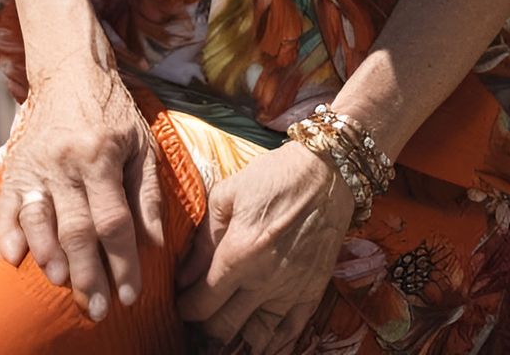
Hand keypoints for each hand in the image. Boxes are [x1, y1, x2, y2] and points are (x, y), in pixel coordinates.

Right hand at [0, 64, 165, 322]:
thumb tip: (152, 242)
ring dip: (50, 258)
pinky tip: (15, 259)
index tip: (130, 295)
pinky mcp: (15, 166)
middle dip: (88, 275)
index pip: (114, 221)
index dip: (123, 263)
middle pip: (77, 230)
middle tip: (97, 309)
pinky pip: (6, 206)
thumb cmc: (113, 110)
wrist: (71, 70)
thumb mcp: (143, 143)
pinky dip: (7, 234)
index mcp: (103, 156)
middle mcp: (67, 163)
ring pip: (40, 221)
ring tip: (62, 285)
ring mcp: (37, 165)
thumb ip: (147, 193)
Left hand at [177, 142, 353, 354]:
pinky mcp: (313, 292)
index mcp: (240, 252)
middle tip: (200, 317)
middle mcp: (264, 279)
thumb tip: (184, 275)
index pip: (202, 302)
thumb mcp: (228, 194)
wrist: (326, 172)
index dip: (186, 308)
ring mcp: (291, 290)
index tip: (182, 303)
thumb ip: (204, 238)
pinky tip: (259, 342)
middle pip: (223, 327)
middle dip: (205, 327)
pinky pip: (290, 334)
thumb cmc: (273, 177)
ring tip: (226, 329)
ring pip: (255, 337)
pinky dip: (272, 344)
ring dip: (236, 339)